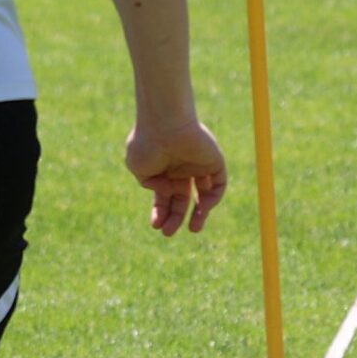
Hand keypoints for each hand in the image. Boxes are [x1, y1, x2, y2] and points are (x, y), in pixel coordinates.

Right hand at [127, 116, 226, 235]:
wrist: (165, 124)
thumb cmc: (147, 144)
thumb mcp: (138, 168)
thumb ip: (149, 183)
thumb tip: (166, 191)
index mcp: (163, 171)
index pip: (164, 197)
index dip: (160, 212)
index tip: (155, 225)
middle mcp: (181, 170)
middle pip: (183, 200)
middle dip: (176, 217)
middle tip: (168, 233)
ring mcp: (199, 167)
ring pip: (203, 196)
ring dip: (199, 214)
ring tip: (193, 229)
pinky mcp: (215, 163)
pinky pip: (218, 186)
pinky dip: (212, 199)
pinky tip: (201, 206)